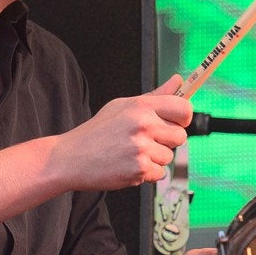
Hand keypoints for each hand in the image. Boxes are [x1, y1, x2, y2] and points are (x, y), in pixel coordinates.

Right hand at [46, 76, 189, 189]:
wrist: (71, 158)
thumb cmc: (97, 132)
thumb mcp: (122, 106)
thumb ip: (154, 96)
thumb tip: (179, 81)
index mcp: (141, 106)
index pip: (183, 108)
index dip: (183, 118)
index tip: (176, 123)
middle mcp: (144, 125)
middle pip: (180, 136)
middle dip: (167, 141)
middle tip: (145, 141)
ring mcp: (142, 148)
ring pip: (169, 157)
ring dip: (155, 159)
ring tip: (131, 154)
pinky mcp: (139, 170)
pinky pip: (159, 173)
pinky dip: (147, 173)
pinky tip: (128, 165)